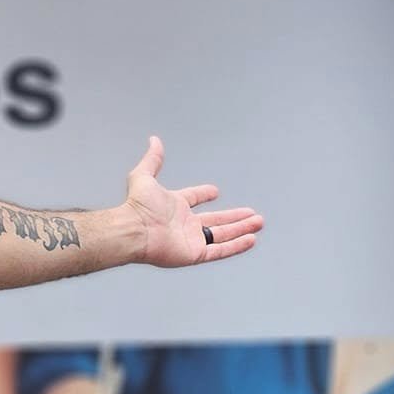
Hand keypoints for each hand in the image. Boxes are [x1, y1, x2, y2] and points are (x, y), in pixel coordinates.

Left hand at [121, 135, 261, 267]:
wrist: (135, 230)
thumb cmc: (137, 206)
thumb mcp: (144, 176)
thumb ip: (152, 159)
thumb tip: (154, 140)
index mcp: (174, 206)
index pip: (193, 199)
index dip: (203, 194)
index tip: (215, 191)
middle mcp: (184, 224)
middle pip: (216, 220)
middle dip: (235, 217)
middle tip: (253, 214)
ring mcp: (191, 240)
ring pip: (223, 235)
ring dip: (241, 229)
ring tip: (259, 223)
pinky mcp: (195, 254)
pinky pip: (220, 250)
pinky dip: (236, 246)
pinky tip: (251, 239)